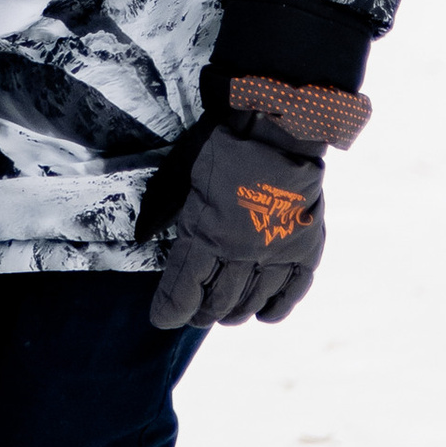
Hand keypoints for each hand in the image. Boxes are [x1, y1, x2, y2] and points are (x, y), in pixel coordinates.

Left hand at [148, 108, 325, 328]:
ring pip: (252, 301)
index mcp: (206, 235)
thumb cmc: (223, 147)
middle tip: (195, 316)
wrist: (279, 127)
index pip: (183, 289)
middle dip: (201, 313)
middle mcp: (241, 253)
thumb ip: (163, 209)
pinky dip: (278, 308)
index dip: (171, 309)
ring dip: (235, 313)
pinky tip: (265, 315)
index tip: (162, 319)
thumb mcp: (182, 175)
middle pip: (217, 301)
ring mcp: (275, 252)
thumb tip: (140, 235)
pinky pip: (293, 291)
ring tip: (225, 315)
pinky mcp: (305, 247)